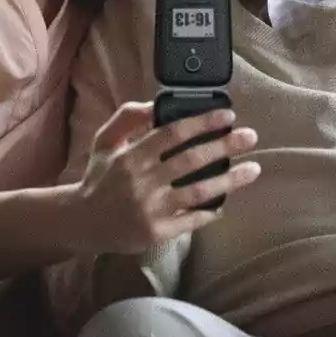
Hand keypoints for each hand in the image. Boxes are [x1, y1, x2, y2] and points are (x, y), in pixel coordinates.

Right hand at [74, 102, 260, 255]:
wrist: (82, 222)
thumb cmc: (99, 177)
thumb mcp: (105, 141)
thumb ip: (128, 118)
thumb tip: (157, 104)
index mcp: (132, 155)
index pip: (173, 133)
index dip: (202, 122)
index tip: (227, 115)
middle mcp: (143, 181)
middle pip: (191, 160)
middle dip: (224, 145)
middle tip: (250, 136)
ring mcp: (151, 208)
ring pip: (198, 191)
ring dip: (230, 180)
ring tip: (253, 169)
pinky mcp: (156, 232)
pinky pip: (191, 220)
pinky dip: (210, 211)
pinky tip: (225, 203)